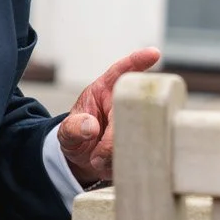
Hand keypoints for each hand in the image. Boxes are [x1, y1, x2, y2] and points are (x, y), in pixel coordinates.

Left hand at [59, 48, 163, 185]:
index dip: (137, 61)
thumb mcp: (66, 132)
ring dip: (116, 154)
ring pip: (137, 136)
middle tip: (97, 156)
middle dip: (113, 138)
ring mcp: (137, 123)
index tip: (153, 53)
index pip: (122, 72)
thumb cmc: (77, 136)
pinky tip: (108, 166)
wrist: (84, 160)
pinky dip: (121, 164)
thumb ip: (73, 128)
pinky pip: (140, 153)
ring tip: (98, 161)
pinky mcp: (144, 142)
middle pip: (130, 113)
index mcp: (105, 91)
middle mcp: (124, 103)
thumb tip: (91, 126)